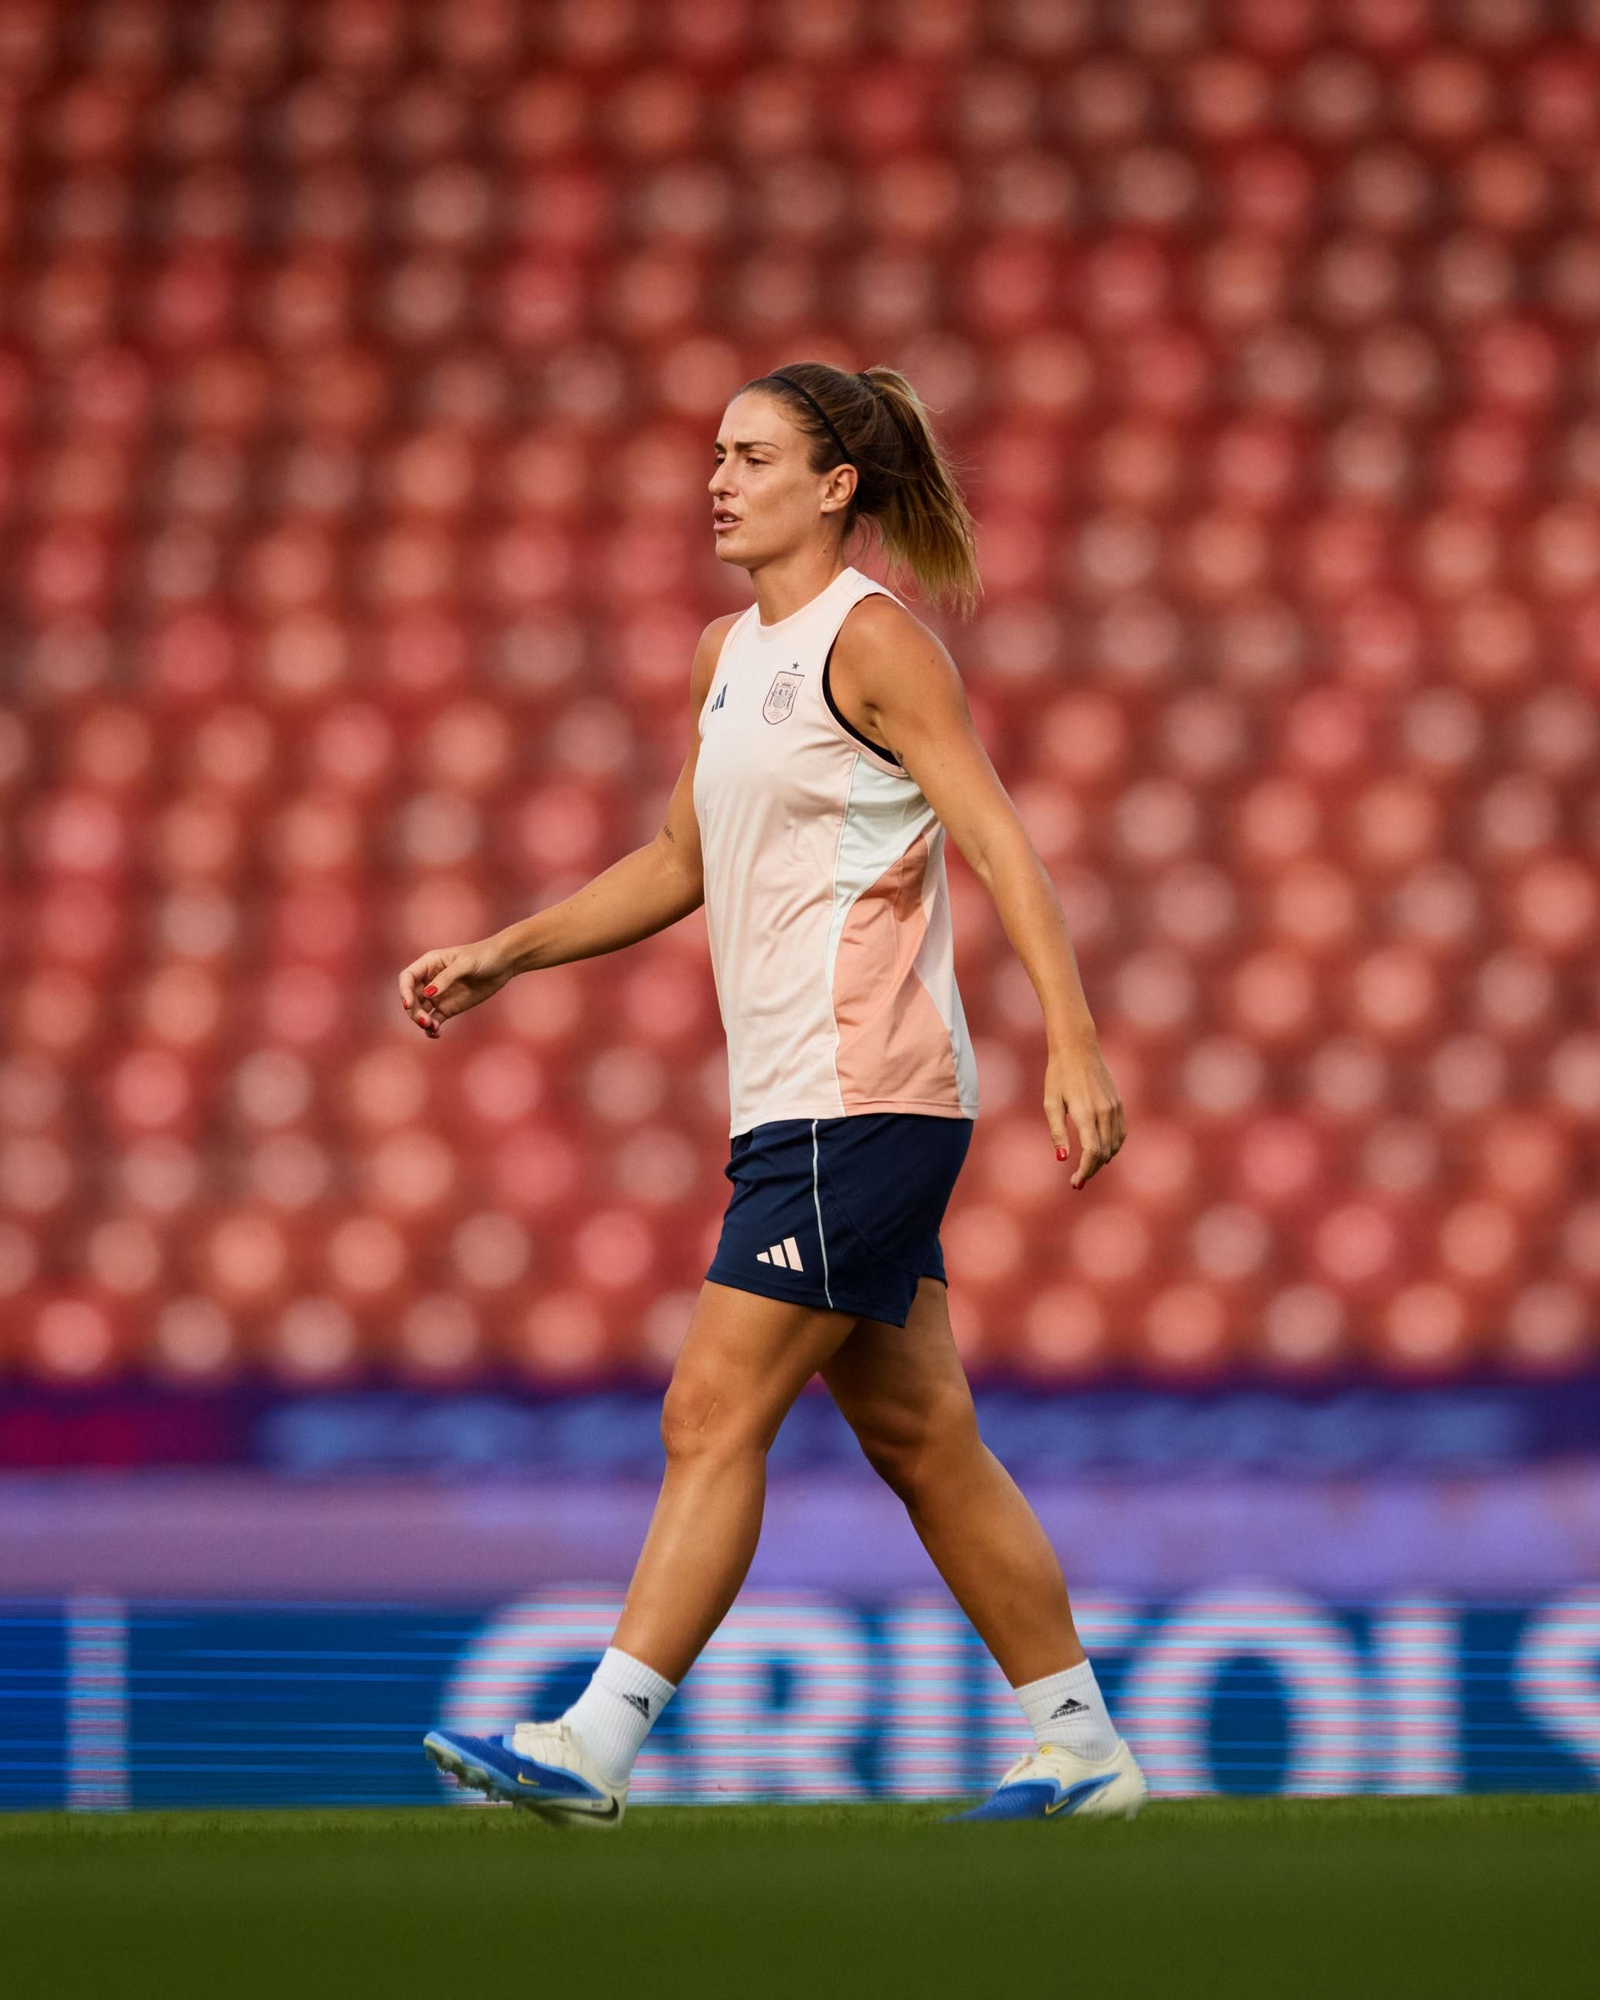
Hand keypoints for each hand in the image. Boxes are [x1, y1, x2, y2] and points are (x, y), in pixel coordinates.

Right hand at [397, 937, 513, 1037]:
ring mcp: (438, 995)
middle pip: (412, 997)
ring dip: (422, 1021)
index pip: (407, 978)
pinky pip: (434, 1020)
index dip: (404, 991)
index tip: (409, 1004)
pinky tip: (436, 1033)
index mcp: (429, 964)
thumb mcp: (465, 964)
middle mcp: (430, 980)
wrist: (504, 963)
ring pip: (421, 1011)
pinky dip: (432, 1028)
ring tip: (432, 1027)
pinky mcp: (448, 1008)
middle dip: (414, 1011)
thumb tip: (428, 994)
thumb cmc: (484, 956)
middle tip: (425, 1021)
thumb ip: (446, 978)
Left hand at [1044, 1039, 1125, 1188]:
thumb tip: (1062, 1159)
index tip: (1075, 1183)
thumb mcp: (1051, 1103)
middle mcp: (1104, 1112)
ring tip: (1088, 1167)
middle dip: (1092, 1170)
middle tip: (1077, 1180)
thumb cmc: (1058, 1075)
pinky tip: (1102, 1152)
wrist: (1077, 1048)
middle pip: (1104, 1152)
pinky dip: (1114, 1146)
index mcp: (1086, 1113)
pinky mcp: (1118, 1103)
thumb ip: (1057, 1132)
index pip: (1092, 1152)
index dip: (1085, 1171)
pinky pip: (1121, 1133)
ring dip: (1103, 1160)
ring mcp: (1114, 1107)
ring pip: (1115, 1145)